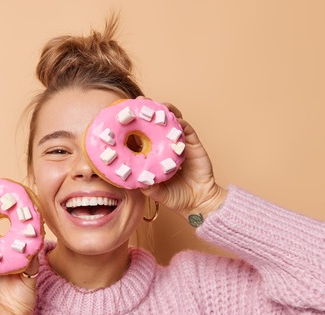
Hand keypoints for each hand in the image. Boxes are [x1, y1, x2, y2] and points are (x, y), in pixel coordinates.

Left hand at [140, 101, 226, 217]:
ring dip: (166, 111)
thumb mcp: (157, 193)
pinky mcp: (194, 145)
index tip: (126, 115)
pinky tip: (175, 118)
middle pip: (158, 125)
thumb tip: (131, 180)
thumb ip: (146, 186)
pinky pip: (188, 130)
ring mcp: (181, 144)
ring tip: (158, 105)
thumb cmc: (177, 198)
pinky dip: (181, 123)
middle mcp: (168, 147)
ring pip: (173, 123)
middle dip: (150, 111)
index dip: (135, 126)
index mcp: (156, 155)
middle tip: (140, 101)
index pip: (144, 137)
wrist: (199, 203)